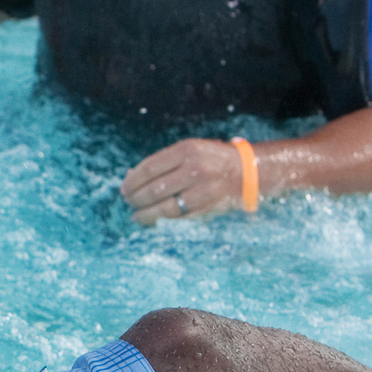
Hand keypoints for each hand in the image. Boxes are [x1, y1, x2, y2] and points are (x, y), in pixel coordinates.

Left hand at [120, 138, 250, 224]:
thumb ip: (163, 161)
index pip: (149, 168)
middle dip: (136, 198)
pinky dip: (162, 221)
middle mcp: (195, 169)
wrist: (247, 170)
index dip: (132, 181)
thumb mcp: (189, 150)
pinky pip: (179, 218)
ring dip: (145, 214)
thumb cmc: (210, 159)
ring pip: (165, 208)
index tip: (123, 188)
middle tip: (128, 202)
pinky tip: (153, 221)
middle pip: (155, 189)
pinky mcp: (208, 207)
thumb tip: (131, 177)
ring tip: (135, 216)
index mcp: (187, 150)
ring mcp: (203, 190)